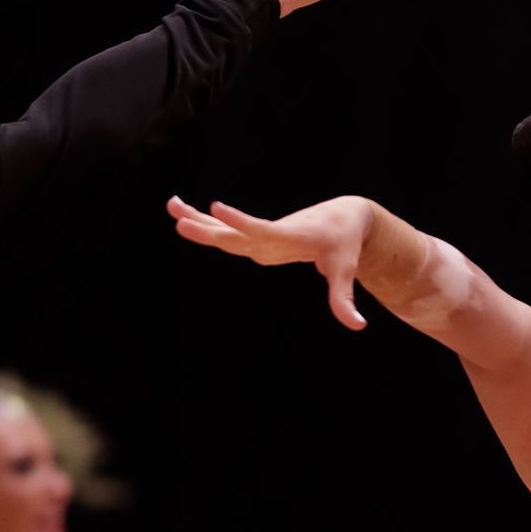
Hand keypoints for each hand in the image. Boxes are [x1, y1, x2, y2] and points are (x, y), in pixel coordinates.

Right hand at [167, 193, 375, 329]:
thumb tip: (358, 326)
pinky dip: (205, 222)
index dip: (241, 223)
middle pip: (236, 234)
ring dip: (199, 219)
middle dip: (209, 229)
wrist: (343, 218)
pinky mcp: (257, 235)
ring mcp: (262, 235)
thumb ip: (344, 299)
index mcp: (290, 238)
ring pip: (226, 230)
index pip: (262, 230)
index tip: (217, 208)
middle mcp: (271, 234)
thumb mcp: (345, 271)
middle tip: (180, 221)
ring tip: (171, 205)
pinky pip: (228, 230)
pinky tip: (180, 212)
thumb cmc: (344, 246)